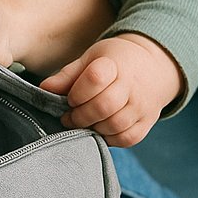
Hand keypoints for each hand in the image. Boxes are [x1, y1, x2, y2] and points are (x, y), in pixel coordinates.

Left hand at [39, 33, 183, 145]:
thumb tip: (44, 89)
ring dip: (92, 128)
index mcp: (114, 64)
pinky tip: (99, 130)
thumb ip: (67, 75)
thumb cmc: (114, 61)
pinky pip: (127, 138)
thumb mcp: (90, 58)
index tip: (69, 98)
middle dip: (80, 116)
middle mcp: (132, 86)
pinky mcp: (147, 121)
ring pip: (114, 125)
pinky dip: (109, 139)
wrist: (152, 65)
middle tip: (69, 117)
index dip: (77, 92)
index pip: (95, 79)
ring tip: (83, 123)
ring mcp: (142, 105)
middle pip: (103, 106)